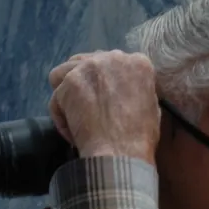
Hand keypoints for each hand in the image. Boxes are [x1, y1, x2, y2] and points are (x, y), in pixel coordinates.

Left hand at [47, 49, 160, 164]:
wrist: (120, 151)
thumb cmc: (140, 137)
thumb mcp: (151, 107)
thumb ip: (136, 90)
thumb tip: (125, 92)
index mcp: (138, 63)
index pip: (112, 63)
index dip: (105, 82)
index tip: (104, 99)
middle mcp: (113, 57)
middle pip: (86, 62)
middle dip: (84, 82)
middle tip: (86, 105)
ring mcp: (88, 68)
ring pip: (64, 73)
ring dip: (66, 92)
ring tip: (74, 113)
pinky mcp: (69, 83)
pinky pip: (56, 98)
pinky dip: (60, 115)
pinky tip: (72, 131)